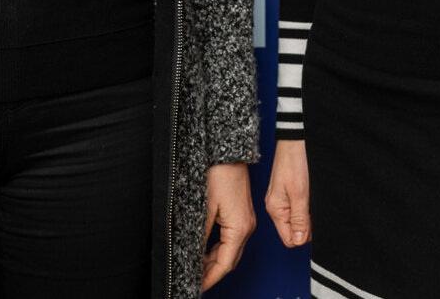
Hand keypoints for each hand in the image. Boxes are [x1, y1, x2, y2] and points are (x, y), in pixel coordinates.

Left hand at [200, 162, 255, 290]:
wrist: (229, 154)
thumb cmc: (221, 174)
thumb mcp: (205, 208)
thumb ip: (200, 235)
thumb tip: (193, 254)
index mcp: (240, 227)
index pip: (225, 263)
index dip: (211, 277)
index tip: (198, 285)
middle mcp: (246, 226)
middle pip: (230, 260)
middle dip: (213, 272)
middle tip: (196, 279)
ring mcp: (246, 221)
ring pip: (231, 250)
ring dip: (216, 261)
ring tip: (198, 268)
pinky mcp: (241, 215)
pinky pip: (232, 239)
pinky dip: (220, 249)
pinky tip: (207, 251)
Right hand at [263, 140, 312, 247]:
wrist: (296, 139)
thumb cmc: (296, 162)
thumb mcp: (300, 193)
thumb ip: (300, 219)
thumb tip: (299, 242)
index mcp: (276, 209)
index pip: (289, 239)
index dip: (304, 236)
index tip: (314, 223)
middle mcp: (277, 207)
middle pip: (294, 230)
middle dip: (308, 226)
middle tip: (315, 209)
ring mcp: (282, 199)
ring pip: (298, 220)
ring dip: (309, 215)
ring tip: (314, 200)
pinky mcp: (289, 192)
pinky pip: (298, 208)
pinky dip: (307, 206)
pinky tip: (312, 196)